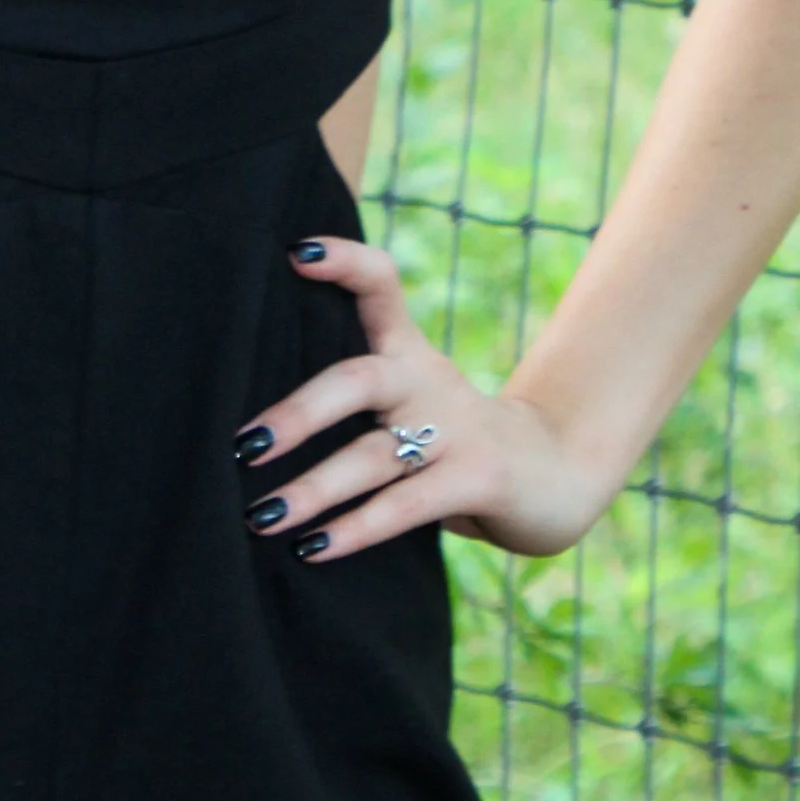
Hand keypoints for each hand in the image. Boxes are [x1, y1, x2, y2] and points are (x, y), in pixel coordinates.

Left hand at [231, 235, 607, 563]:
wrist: (555, 475)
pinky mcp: (478, 479)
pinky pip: (406, 505)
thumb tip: (249, 422)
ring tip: (260, 516)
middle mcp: (428, 381)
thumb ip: (351, 392)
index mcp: (408, 353)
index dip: (344, 263)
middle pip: (358, 380)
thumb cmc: (452, 437)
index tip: (295, 252)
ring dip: (313, 490)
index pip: (380, 286)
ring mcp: (456, 429)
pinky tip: (313, 549)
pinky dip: (356, 529)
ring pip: (372, 456)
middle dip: (299, 414)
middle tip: (244, 447)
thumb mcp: (409, 398)